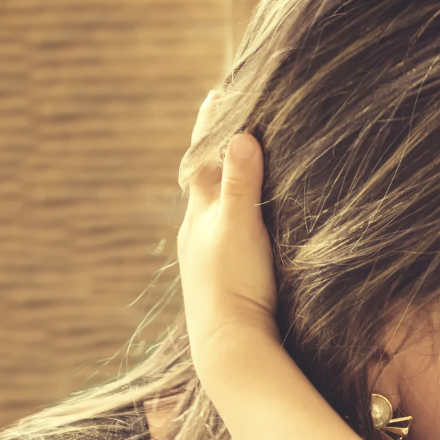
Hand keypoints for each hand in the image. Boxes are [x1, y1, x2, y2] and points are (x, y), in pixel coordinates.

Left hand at [177, 92, 280, 360]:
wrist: (229, 345)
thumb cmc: (235, 285)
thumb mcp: (240, 228)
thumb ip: (241, 184)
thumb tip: (240, 136)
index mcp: (201, 213)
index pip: (203, 157)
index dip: (212, 126)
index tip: (218, 94)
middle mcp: (198, 231)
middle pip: (204, 180)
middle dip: (215, 153)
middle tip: (227, 127)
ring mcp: (207, 256)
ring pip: (212, 210)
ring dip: (224, 186)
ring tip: (237, 170)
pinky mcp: (221, 278)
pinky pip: (223, 234)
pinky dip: (232, 216)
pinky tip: (242, 226)